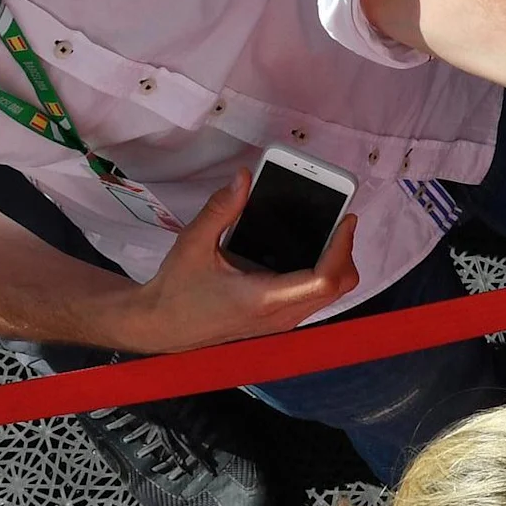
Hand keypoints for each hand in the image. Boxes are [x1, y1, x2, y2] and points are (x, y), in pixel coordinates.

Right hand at [114, 170, 359, 352]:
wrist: (160, 326)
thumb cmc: (175, 290)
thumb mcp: (193, 244)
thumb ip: (220, 210)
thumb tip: (242, 179)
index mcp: (264, 299)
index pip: (325, 279)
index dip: (342, 248)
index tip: (345, 220)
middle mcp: (280, 316)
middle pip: (338, 287)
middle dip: (345, 251)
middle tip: (339, 220)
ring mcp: (282, 322)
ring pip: (330, 295)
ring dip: (336, 263)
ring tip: (329, 232)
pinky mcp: (279, 320)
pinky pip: (315, 297)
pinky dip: (323, 274)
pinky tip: (310, 251)